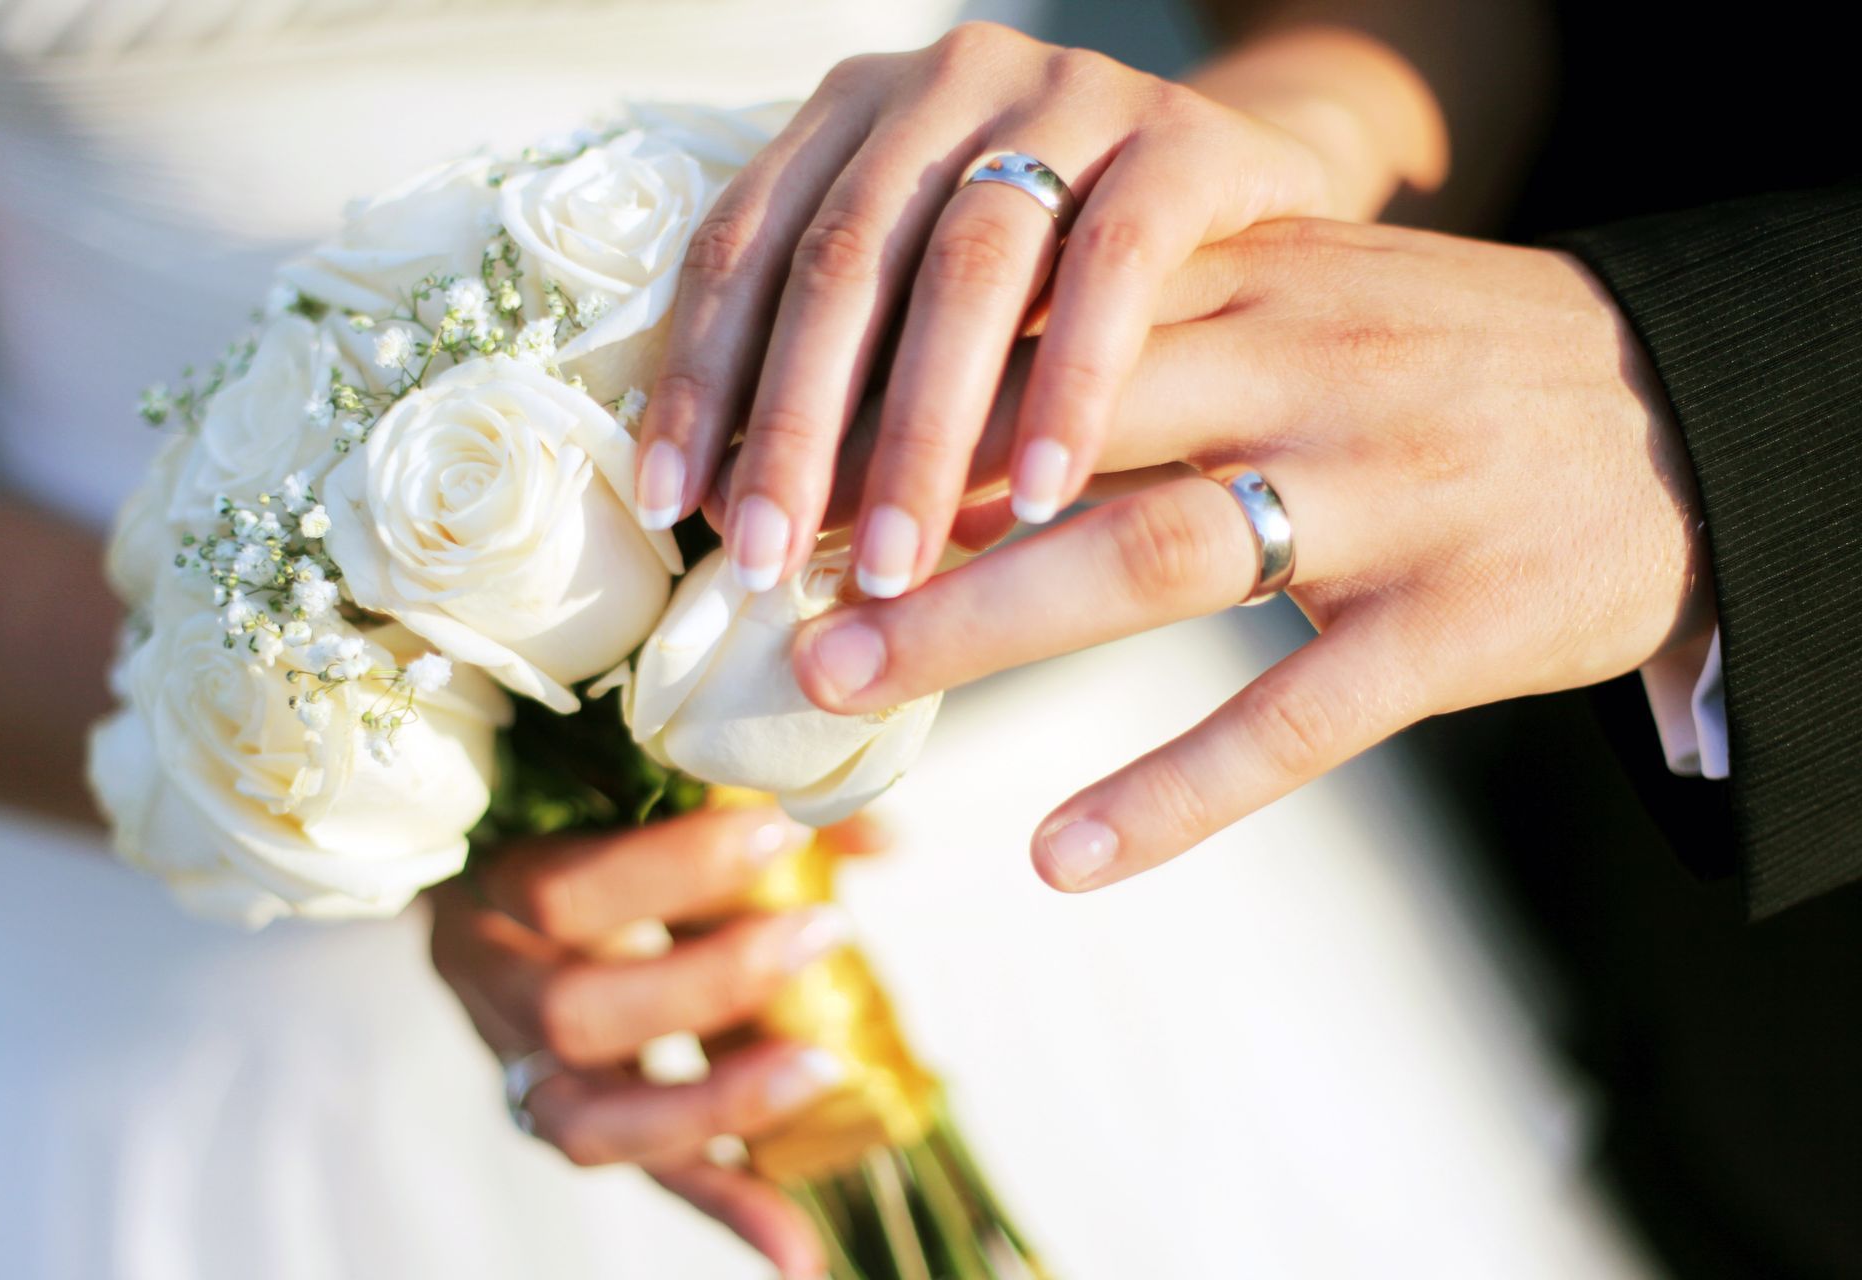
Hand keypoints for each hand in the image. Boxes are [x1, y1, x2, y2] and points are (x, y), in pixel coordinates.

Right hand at [431, 805, 866, 1278]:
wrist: (498, 889)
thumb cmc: (581, 828)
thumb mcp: (636, 797)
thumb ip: (745, 806)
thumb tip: (879, 835)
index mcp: (491, 887)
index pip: (558, 892)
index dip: (670, 870)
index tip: (782, 830)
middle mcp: (492, 988)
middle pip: (576, 1012)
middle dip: (711, 980)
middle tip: (822, 930)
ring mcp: (522, 1069)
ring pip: (591, 1120)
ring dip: (720, 1100)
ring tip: (824, 1068)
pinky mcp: (574, 1125)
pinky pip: (645, 1174)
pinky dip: (728, 1207)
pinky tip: (800, 1248)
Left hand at [634, 22, 1339, 599]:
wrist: (1257, 206)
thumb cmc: (1065, 290)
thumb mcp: (944, 319)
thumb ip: (863, 386)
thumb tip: (766, 536)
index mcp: (857, 115)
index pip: (745, 245)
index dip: (702, 378)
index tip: (672, 508)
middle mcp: (948, 83)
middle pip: (843, 260)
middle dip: (796, 427)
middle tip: (769, 562)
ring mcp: (1070, 95)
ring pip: (969, 267)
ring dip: (923, 430)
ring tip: (893, 564)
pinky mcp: (1185, 138)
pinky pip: (1115, 266)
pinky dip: (1069, 387)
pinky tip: (1040, 502)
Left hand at [789, 219, 1710, 891]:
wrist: (1681, 418)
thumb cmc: (1448, 366)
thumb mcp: (1310, 302)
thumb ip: (1160, 328)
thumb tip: (961, 394)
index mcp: (1262, 281)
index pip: (1048, 322)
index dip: (901, 395)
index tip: (779, 462)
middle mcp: (1310, 372)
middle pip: (1067, 434)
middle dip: (901, 508)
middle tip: (765, 583)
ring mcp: (1386, 499)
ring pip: (1154, 556)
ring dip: (985, 627)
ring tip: (848, 680)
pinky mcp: (1457, 626)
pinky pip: (1293, 719)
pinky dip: (1169, 791)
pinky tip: (1060, 854)